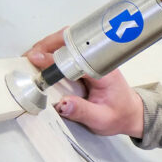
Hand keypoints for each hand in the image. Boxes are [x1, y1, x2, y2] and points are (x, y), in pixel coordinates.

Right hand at [24, 29, 144, 137]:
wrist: (131, 114)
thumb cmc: (119, 115)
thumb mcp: (101, 119)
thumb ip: (82, 112)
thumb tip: (62, 104)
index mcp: (104, 72)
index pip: (76, 58)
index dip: (54, 58)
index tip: (37, 59)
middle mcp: (99, 61)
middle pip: (71, 42)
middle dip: (47, 45)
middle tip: (30, 57)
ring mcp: (93, 60)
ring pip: (68, 43)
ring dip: (48, 47)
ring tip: (33, 57)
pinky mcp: (87, 63)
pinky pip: (68, 51)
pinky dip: (52, 52)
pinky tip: (42, 59)